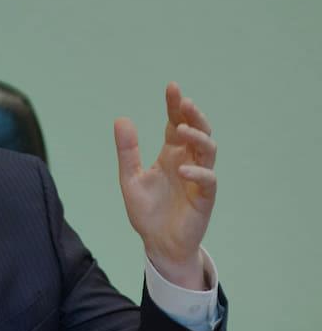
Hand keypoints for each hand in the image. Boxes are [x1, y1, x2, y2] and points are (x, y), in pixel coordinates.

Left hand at [114, 82, 216, 289]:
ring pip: (208, 150)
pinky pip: (208, 180)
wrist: (157, 244)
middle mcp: (187, 162)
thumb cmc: (147, 211)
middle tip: (185, 102)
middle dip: (193, 115)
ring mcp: (198, 178)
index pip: (176, 124)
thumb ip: (127, 151)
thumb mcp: (129, 178)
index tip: (172, 87)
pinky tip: (182, 169)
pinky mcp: (204, 198)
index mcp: (170, 155)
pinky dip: (198, 172)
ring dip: (198, 138)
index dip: (175, 106)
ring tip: (182, 130)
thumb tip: (121, 118)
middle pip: (198, 131)